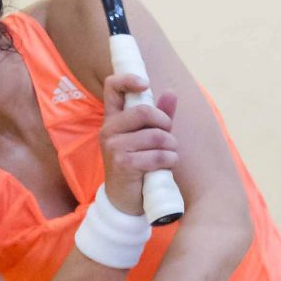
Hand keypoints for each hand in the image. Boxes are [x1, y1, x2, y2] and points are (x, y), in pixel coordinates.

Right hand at [99, 73, 179, 214]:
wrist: (124, 201)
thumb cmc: (137, 166)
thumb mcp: (147, 138)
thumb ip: (159, 116)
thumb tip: (171, 92)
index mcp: (113, 119)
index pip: (112, 87)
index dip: (128, 79)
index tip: (145, 85)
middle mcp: (109, 130)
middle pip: (144, 111)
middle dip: (165, 123)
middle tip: (169, 137)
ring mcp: (114, 147)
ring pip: (156, 136)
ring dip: (171, 147)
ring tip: (169, 155)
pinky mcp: (123, 164)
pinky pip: (157, 155)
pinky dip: (169, 160)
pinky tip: (166, 166)